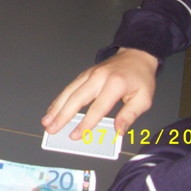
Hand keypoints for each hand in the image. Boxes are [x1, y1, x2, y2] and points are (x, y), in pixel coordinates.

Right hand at [41, 48, 158, 139]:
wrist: (136, 55)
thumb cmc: (140, 79)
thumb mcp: (143, 99)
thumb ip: (130, 116)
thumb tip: (118, 132)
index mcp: (115, 84)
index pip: (98, 107)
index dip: (86, 123)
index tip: (76, 135)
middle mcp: (98, 77)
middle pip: (76, 97)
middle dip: (62, 115)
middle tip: (52, 129)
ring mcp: (89, 74)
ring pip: (69, 91)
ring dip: (56, 107)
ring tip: (46, 121)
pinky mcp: (84, 74)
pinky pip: (69, 87)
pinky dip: (59, 99)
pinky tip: (53, 109)